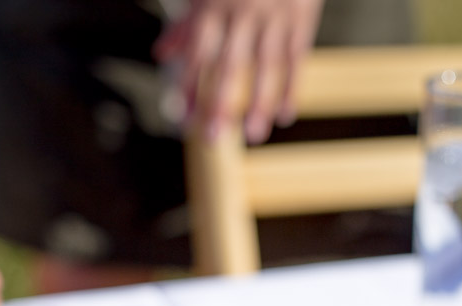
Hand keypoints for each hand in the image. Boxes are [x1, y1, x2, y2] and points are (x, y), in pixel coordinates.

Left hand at [154, 0, 323, 142]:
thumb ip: (187, 23)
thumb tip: (161, 54)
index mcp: (213, 3)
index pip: (197, 54)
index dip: (190, 88)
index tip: (185, 119)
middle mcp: (242, 10)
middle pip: (229, 65)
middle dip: (219, 103)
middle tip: (213, 137)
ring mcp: (273, 15)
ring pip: (265, 66)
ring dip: (259, 103)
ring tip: (253, 135)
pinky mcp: (300, 17)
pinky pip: (295, 59)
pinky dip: (291, 89)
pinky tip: (284, 115)